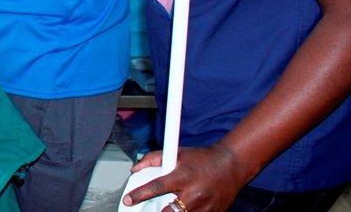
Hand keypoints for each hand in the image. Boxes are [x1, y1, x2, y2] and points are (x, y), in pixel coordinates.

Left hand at [124, 144, 246, 211]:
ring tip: (167, 207)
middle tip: (148, 209)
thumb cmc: (202, 159)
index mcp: (183, 176)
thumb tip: (135, 168)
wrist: (231, 166)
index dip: (139, 195)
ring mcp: (205, 207)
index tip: (128, 201)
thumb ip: (153, 158)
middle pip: (168, 211)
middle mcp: (194, 193)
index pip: (156, 187)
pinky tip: (183, 208)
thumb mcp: (177, 153)